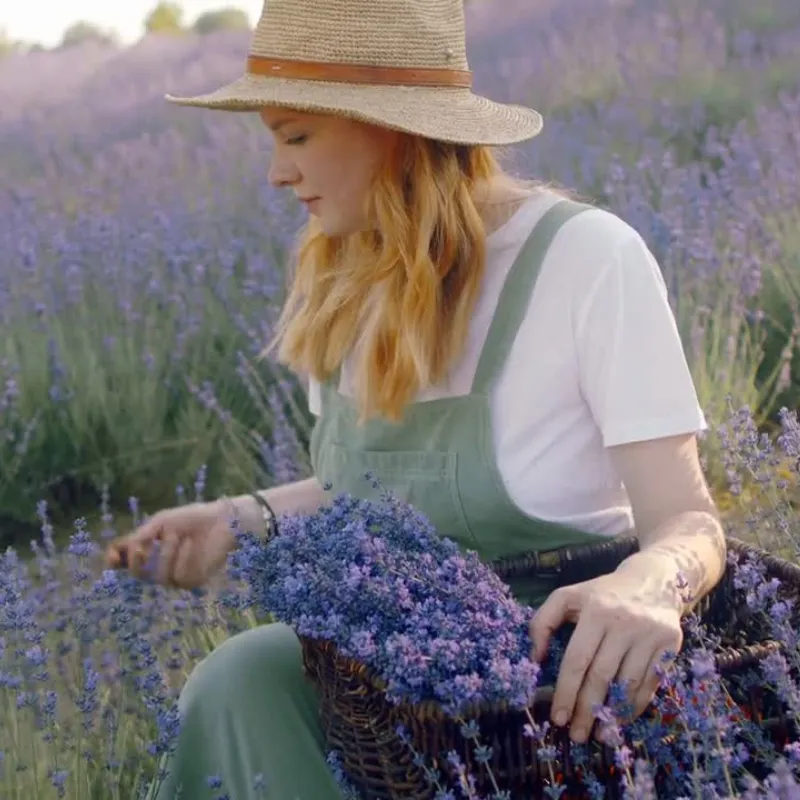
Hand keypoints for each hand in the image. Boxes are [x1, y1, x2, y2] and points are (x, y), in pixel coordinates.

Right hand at [105, 499, 237, 588]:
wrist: (222, 520)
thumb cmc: (191, 518)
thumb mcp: (161, 522)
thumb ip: (139, 537)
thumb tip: (117, 555)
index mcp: (149, 549)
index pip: (123, 561)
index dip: (114, 561)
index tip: (113, 558)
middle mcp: (160, 566)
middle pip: (138, 574)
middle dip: (140, 559)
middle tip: (145, 545)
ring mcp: (176, 576)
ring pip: (158, 577)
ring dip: (166, 553)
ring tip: (179, 536)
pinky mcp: (193, 581)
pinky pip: (179, 577)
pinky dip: (182, 558)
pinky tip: (191, 545)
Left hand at [529, 571, 682, 742]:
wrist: (653, 580)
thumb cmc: (603, 594)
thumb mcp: (568, 596)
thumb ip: (543, 621)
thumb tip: (536, 658)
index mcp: (595, 610)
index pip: (577, 659)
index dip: (566, 691)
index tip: (557, 717)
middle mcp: (624, 622)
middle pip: (602, 676)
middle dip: (586, 710)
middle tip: (575, 735)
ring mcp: (649, 634)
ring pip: (627, 684)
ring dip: (612, 714)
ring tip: (598, 735)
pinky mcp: (669, 645)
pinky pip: (650, 684)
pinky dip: (634, 706)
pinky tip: (620, 720)